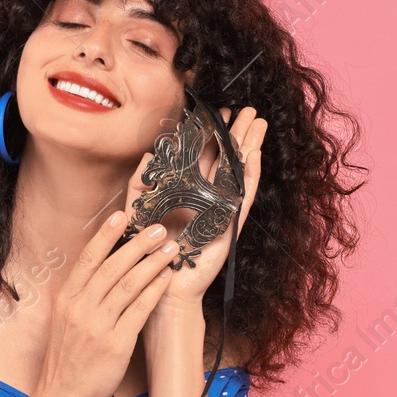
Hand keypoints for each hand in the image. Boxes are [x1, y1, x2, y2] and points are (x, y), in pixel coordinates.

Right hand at [30, 212, 178, 396]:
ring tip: (170, 249)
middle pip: (112, 267)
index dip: (106, 236)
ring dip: (152, 264)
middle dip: (138, 245)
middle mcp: (80, 308)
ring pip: (128, 285)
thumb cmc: (66, 359)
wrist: (61, 396)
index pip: (88, 259)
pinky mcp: (116, 344)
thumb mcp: (64, 320)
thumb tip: (103, 269)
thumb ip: (81, 296)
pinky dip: (154, 291)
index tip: (121, 217)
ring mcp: (97, 326)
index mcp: (66, 299)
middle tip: (159, 229)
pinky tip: (166, 279)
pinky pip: (139, 311)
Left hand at [124, 105, 265, 310]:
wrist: (162, 286)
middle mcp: (207, 198)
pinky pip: (243, 196)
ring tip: (258, 122)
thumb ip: (141, 182)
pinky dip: (250, 175)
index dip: (210, 133)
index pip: (202, 156)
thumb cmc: (149, 253)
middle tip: (246, 109)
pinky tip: (254, 155)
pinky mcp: (229, 225)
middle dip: (236, 133)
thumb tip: (149, 153)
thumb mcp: (138, 211)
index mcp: (187, 192)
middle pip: (225, 158)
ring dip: (249, 146)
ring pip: (238, 171)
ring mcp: (221, 210)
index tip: (216, 111)